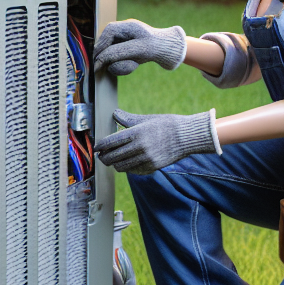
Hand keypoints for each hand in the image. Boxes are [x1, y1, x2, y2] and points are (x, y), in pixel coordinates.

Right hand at [93, 20, 186, 75]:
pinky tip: (135, 65)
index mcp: (127, 26)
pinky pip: (120, 60)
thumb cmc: (158, 48)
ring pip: (113, 54)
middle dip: (111, 57)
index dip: (100, 46)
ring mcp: (126, 42)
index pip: (107, 33)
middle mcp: (125, 32)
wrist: (172, 52)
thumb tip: (100, 59)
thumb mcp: (139, 50)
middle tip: (105, 68)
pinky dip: (125, 66)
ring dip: (120, 64)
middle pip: (107, 45)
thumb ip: (118, 53)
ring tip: (133, 65)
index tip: (96, 59)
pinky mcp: (129, 51)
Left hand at [94, 108, 219, 174]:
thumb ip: (128, 119)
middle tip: (101, 156)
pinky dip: (127, 168)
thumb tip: (115, 113)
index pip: (110, 142)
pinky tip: (126, 164)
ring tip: (112, 161)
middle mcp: (139, 147)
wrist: (187, 136)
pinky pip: (133, 171)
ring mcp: (146, 158)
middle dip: (104, 157)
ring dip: (114, 164)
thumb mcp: (147, 119)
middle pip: (113, 157)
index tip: (97, 148)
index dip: (100, 146)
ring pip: (121, 166)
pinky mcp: (152, 166)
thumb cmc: (167, 124)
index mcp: (136, 133)